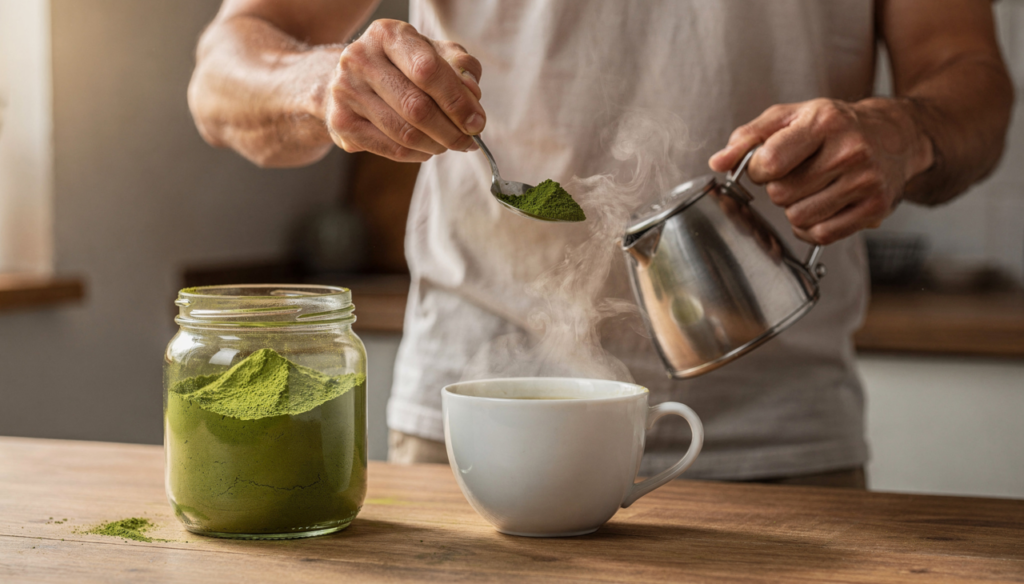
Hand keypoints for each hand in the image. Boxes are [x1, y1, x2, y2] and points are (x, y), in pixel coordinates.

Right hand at [325, 19, 484, 161]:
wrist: (347, 81)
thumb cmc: (400, 67)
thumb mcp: (432, 54)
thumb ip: (459, 67)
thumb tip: (472, 94)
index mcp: (387, 35)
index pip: (428, 70)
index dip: (457, 101)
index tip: (477, 122)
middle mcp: (360, 59)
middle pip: (417, 107)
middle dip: (451, 130)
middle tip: (469, 141)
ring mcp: (346, 91)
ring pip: (405, 133)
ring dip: (436, 145)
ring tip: (449, 144)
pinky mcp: (341, 122)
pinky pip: (391, 149)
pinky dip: (418, 155)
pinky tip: (427, 149)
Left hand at [708, 98, 932, 244]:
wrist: (895, 135)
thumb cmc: (834, 126)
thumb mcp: (790, 117)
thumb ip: (749, 137)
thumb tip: (718, 162)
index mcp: (824, 122)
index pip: (769, 162)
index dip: (758, 170)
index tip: (767, 165)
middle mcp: (850, 150)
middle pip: (782, 194)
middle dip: (779, 189)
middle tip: (797, 174)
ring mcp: (866, 181)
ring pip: (799, 218)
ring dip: (795, 209)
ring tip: (811, 189)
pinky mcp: (875, 208)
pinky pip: (823, 235)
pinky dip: (812, 228)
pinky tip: (820, 207)